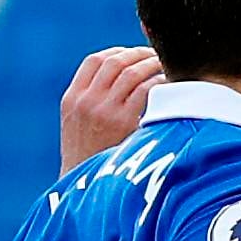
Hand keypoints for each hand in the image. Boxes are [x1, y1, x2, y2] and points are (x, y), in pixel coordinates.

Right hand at [57, 44, 159, 169]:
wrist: (84, 189)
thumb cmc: (88, 158)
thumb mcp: (77, 126)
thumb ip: (91, 101)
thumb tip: (120, 79)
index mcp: (72, 99)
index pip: (94, 61)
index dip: (116, 52)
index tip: (132, 54)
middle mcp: (86, 101)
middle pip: (115, 62)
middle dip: (139, 54)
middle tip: (156, 56)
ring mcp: (104, 111)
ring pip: (132, 72)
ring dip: (152, 65)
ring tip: (166, 67)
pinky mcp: (124, 122)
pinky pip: (146, 90)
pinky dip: (159, 82)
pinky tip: (169, 85)